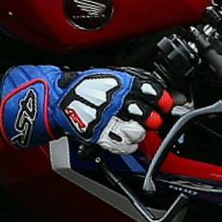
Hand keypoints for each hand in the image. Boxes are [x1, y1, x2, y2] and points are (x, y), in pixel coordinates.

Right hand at [0, 64, 173, 154]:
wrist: (55, 99)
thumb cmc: (83, 86)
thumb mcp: (111, 75)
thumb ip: (138, 83)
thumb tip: (166, 92)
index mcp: (120, 82)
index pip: (153, 92)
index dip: (162, 100)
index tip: (164, 104)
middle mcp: (116, 101)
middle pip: (148, 115)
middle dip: (151, 119)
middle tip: (149, 118)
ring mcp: (107, 120)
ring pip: (137, 133)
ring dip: (138, 132)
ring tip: (131, 127)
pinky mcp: (98, 135)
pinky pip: (122, 146)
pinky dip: (127, 145)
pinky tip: (122, 138)